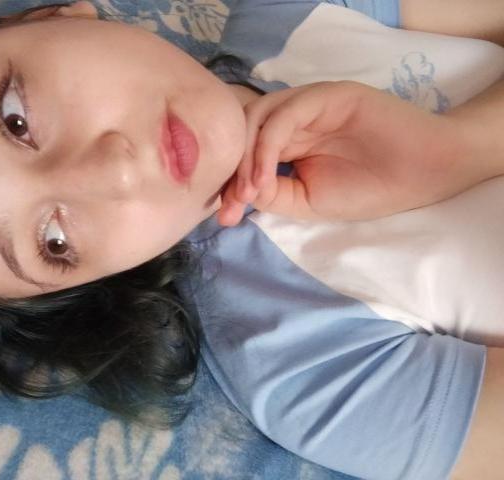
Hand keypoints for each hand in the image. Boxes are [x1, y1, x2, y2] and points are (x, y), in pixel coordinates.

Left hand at [217, 81, 488, 225]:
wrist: (423, 173)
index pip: (243, 154)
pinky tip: (263, 177)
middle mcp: (291, 119)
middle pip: (243, 134)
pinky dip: (267, 146)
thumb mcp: (309, 200)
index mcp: (286, 142)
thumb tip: (239, 191)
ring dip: (245, 158)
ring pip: (256, 119)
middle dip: (230, 172)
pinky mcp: (325, 95)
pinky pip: (284, 115)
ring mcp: (307, 104)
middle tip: (229, 209)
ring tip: (247, 194)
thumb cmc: (369, 188)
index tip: (224, 218)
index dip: (229, 184)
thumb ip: (273, 193)